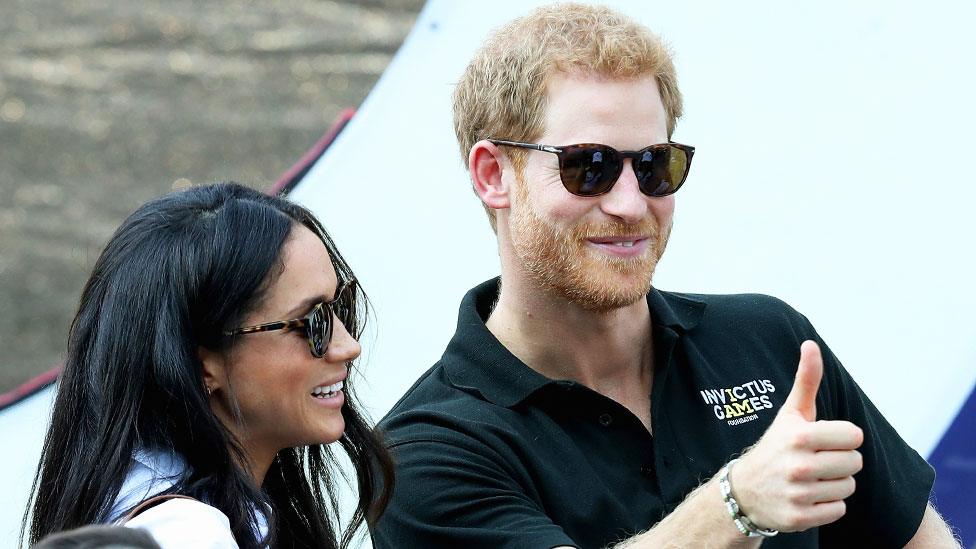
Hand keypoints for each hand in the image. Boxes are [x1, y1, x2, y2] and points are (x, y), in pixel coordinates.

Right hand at [729, 340, 862, 531]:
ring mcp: (799, 494)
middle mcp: (799, 465)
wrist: (743, 491)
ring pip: (848, 487)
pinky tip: (808, 496)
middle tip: (817, 460)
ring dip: (834, 483)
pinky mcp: (799, 518)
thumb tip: (811, 344)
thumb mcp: (790, 413)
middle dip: (840, 461)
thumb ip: (806, 380)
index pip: (854, 436)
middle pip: (854, 462)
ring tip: (812, 478)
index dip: (842, 437)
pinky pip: (838, 509)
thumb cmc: (775, 446)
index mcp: (800, 436)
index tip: (822, 440)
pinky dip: (827, 505)